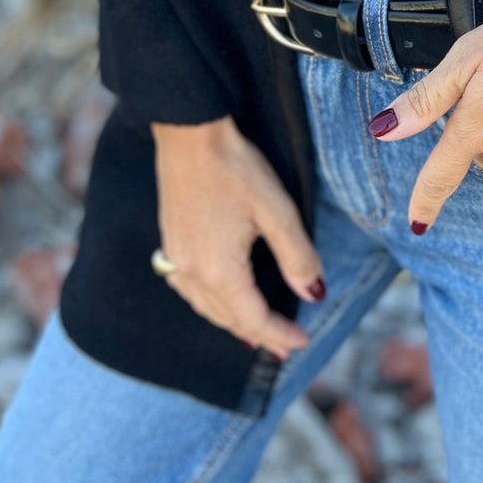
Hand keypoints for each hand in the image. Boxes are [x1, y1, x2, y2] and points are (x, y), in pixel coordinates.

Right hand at [150, 115, 325, 359]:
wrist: (189, 134)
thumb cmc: (235, 169)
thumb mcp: (277, 211)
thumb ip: (297, 256)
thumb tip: (313, 294)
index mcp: (219, 271)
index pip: (254, 319)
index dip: (279, 334)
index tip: (302, 344)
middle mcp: (191, 273)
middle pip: (228, 318)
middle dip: (258, 335)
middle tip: (283, 348)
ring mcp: (175, 258)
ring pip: (206, 307)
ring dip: (232, 322)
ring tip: (254, 332)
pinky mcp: (170, 242)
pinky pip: (190, 290)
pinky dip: (211, 303)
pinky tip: (218, 297)